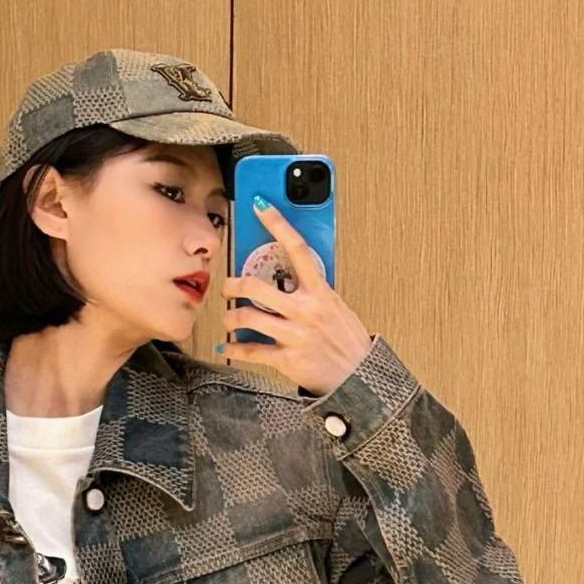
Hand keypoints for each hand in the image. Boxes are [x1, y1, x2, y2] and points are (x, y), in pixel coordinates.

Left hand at [218, 201, 373, 395]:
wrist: (358, 377)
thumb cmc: (346, 341)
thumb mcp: (336, 307)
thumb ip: (315, 292)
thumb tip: (291, 275)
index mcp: (322, 292)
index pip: (298, 249)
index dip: (278, 224)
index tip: (260, 206)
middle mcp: (306, 310)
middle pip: (258, 288)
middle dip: (234, 285)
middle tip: (228, 287)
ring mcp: (295, 335)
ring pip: (248, 318)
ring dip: (230, 318)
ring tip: (228, 319)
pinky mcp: (287, 359)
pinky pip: (251, 351)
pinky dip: (233, 349)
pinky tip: (226, 347)